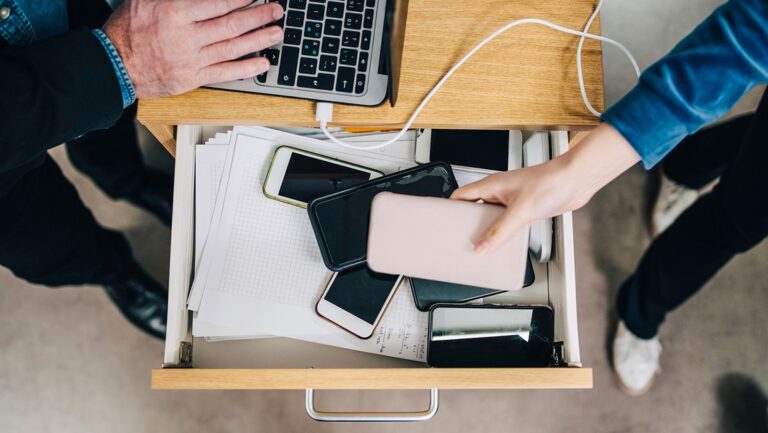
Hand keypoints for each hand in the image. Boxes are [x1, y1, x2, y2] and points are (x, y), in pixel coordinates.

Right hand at [103, 0, 283, 97]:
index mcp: (175, 12)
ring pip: (233, 48)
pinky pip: (225, 73)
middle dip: (258, 17)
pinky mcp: (193, 78)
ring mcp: (192, 59)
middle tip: (276, 11)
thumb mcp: (146, 0)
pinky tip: (262, 63)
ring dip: (259, 40)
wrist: (114, 65)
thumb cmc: (128, 30)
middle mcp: (187, 37)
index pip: (218, 3)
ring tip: (276, 33)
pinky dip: (246, 68)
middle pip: (232, 25)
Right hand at [450, 123, 640, 254]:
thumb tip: (482, 246)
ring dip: (487, 229)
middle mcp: (500, 191)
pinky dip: (503, 232)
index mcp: (491, 185)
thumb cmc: (550, 182)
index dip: (449, 208)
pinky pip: (507, 222)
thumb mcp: (520, 211)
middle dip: (467, 223)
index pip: (460, 196)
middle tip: (461, 239)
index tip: (442, 222)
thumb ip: (499, 231)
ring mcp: (513, 199)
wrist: (576, 180)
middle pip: (474, 208)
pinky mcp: (526, 208)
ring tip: (481, 244)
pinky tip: (504, 242)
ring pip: (492, 216)